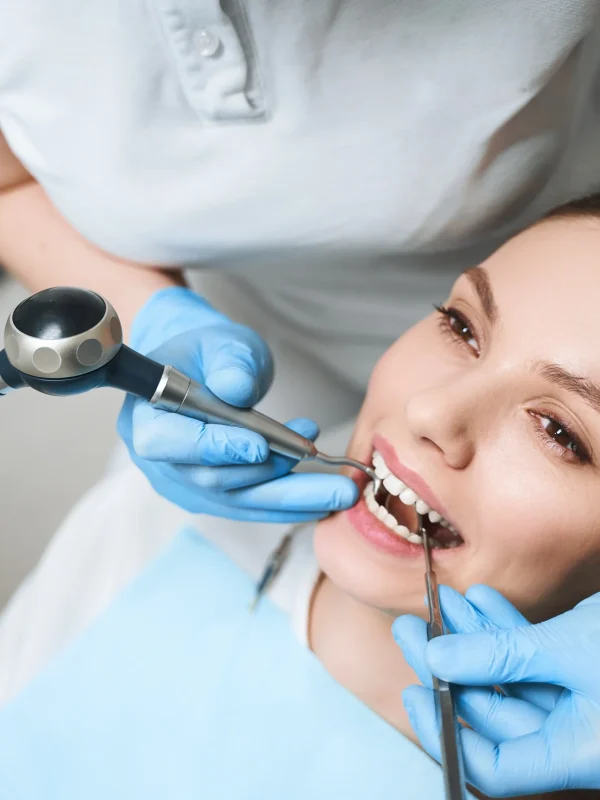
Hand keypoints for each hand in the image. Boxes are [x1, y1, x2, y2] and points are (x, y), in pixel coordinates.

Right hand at [117, 287, 357, 521]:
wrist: (203, 366)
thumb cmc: (207, 351)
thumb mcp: (219, 342)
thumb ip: (228, 362)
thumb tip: (235, 391)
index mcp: (144, 419)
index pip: (170, 443)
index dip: (213, 448)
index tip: (260, 446)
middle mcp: (161, 462)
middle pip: (213, 480)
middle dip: (272, 476)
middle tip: (325, 474)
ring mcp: (186, 484)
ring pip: (240, 499)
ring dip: (292, 497)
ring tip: (339, 490)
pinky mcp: (214, 496)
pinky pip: (251, 503)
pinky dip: (288, 502)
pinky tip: (324, 497)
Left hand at [393, 586, 599, 796]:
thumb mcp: (568, 650)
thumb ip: (501, 655)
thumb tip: (436, 657)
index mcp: (573, 755)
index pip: (494, 769)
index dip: (447, 734)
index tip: (415, 694)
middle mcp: (572, 737)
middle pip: (493, 713)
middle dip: (449, 664)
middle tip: (414, 628)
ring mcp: (578, 703)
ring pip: (510, 678)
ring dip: (475, 638)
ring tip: (443, 602)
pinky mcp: (582, 670)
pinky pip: (534, 658)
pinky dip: (506, 629)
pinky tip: (479, 599)